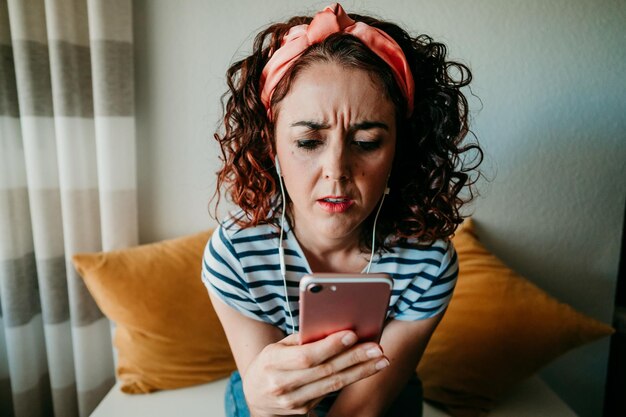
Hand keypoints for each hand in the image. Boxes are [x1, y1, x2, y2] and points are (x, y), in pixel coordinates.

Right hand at [242, 330, 388, 416]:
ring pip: (333, 385)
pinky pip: (330, 392)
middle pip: (325, 371)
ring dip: (361, 371)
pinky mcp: (303, 412)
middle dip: (354, 358)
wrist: (256, 399)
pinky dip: (350, 378)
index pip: (306, 356)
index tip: (352, 334)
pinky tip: (366, 369)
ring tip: (381, 359)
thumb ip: (301, 339)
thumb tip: (331, 326)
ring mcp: (293, 402)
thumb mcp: (276, 348)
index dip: (330, 346)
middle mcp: (281, 385)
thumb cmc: (269, 364)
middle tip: (376, 348)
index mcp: (271, 363)